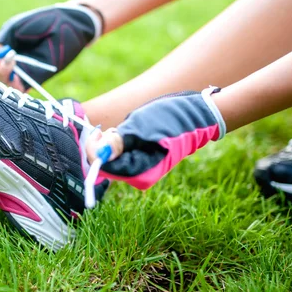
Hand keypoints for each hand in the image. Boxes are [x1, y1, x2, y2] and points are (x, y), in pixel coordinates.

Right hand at [0, 4, 102, 89]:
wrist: (68, 23)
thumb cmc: (43, 22)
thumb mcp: (15, 28)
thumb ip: (1, 43)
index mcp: (4, 48)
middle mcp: (11, 62)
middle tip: (0, 55)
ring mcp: (23, 72)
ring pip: (2, 83)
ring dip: (0, 73)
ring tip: (9, 59)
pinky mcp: (36, 80)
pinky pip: (19, 90)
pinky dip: (13, 84)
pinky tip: (15, 74)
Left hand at [85, 87, 226, 189]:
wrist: (195, 117)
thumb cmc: (170, 121)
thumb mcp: (141, 128)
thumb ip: (119, 143)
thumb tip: (100, 155)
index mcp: (138, 173)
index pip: (104, 168)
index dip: (95, 151)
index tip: (98, 131)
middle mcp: (138, 175)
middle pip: (105, 164)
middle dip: (103, 146)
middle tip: (112, 129)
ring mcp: (139, 167)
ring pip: (111, 158)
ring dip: (111, 142)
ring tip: (125, 128)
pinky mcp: (139, 159)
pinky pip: (120, 153)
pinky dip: (118, 141)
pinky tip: (128, 131)